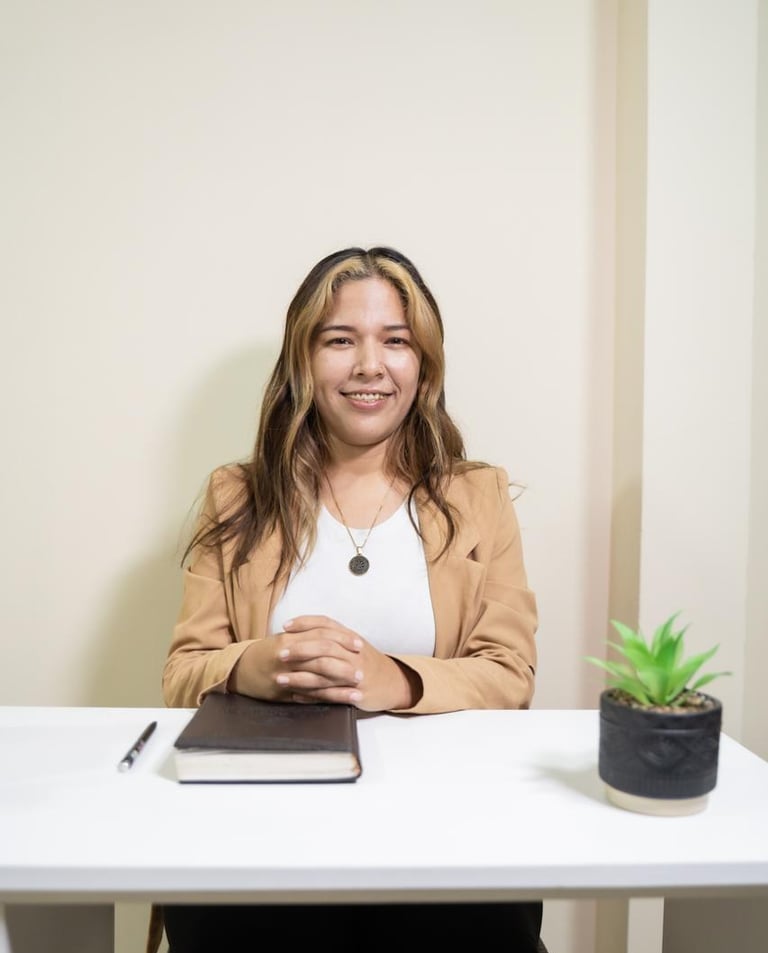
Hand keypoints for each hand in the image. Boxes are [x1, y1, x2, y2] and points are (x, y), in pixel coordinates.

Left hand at [277, 615, 416, 711]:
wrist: (393, 682)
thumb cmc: (367, 663)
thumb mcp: (353, 644)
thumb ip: (332, 637)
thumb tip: (302, 631)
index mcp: (350, 637)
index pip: (326, 624)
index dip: (304, 623)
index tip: (285, 626)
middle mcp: (353, 652)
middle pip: (324, 646)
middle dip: (300, 649)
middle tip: (280, 653)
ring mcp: (354, 673)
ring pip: (324, 672)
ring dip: (299, 676)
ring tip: (280, 679)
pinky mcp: (355, 692)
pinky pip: (329, 695)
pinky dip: (311, 697)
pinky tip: (295, 697)